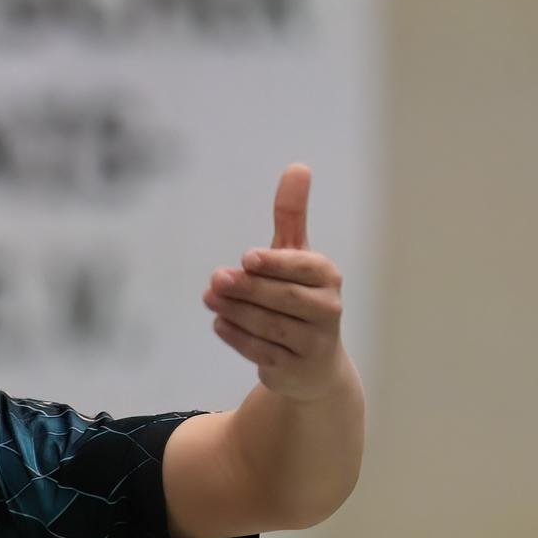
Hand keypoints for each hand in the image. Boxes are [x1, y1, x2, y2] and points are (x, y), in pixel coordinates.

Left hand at [203, 163, 348, 401]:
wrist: (314, 365)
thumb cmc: (301, 298)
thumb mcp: (297, 257)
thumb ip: (293, 216)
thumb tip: (297, 166)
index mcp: (328, 278)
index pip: (305, 268)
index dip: (277, 263)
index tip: (247, 258)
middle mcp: (328, 311)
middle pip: (284, 299)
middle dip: (247, 289)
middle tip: (215, 279)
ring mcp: (312, 344)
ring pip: (268, 326)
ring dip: (235, 311)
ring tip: (209, 297)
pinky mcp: (292, 370)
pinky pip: (260, 351)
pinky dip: (236, 337)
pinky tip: (219, 322)